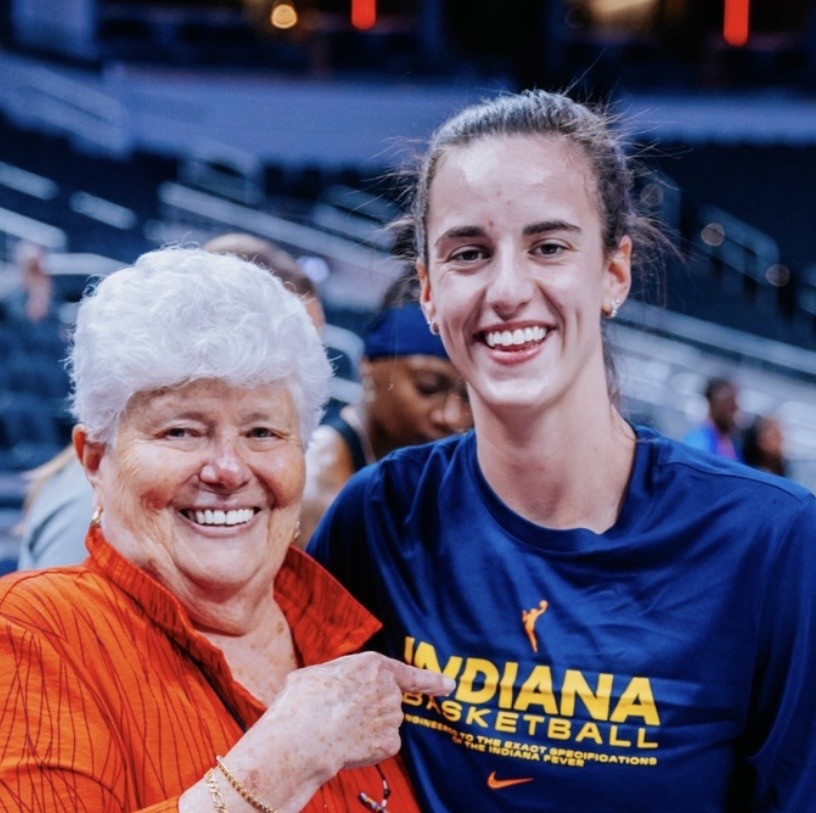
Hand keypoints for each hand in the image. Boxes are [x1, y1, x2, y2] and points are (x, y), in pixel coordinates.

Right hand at [272, 651, 454, 773]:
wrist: (304, 736)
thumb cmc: (302, 702)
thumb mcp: (317, 673)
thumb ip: (340, 676)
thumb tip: (335, 685)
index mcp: (373, 665)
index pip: (409, 673)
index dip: (431, 680)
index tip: (449, 685)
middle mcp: (389, 688)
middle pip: (387, 702)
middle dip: (371, 710)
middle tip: (340, 716)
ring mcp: (393, 716)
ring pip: (384, 724)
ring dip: (367, 728)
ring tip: (338, 729)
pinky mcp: (390, 742)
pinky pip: (381, 745)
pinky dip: (367, 748)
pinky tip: (348, 745)